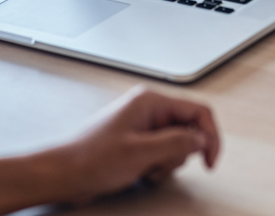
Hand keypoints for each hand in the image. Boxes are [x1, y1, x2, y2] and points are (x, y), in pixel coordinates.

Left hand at [56, 87, 219, 202]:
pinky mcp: (137, 143)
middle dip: (180, 154)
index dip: (210, 137)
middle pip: (188, 131)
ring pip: (176, 146)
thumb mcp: (139, 152)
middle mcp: (147, 110)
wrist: (64, 173)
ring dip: (166, 164)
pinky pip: (162, 155)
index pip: (198, 112)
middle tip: (159, 164)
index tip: (211, 160)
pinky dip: (156, 168)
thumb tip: (202, 139)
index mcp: (149, 102)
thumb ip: (176, 143)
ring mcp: (142, 127)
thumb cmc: (89, 158)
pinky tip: (138, 172)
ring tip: (143, 168)